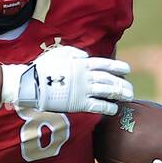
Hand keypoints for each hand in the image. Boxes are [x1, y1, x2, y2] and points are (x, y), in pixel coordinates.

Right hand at [8, 46, 133, 114]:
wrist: (32, 84)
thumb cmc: (43, 68)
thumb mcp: (58, 53)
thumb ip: (74, 53)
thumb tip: (85, 57)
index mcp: (82, 63)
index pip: (105, 64)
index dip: (118, 67)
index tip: (126, 70)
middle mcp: (86, 76)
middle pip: (110, 79)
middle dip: (122, 84)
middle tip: (130, 89)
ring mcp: (84, 90)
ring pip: (107, 92)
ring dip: (119, 95)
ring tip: (127, 98)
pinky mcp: (79, 104)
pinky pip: (98, 106)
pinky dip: (108, 107)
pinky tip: (114, 109)